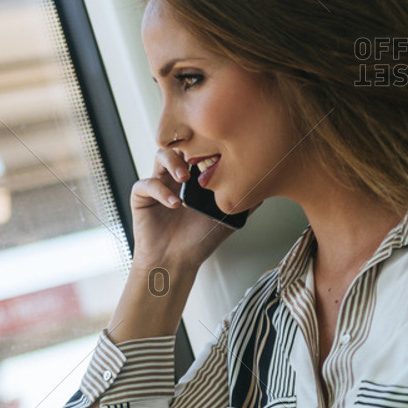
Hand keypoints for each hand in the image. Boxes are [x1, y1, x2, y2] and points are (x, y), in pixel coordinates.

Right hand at [131, 146, 240, 267]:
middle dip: (190, 147)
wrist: (175, 262)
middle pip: (181, 146)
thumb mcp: (227, 220)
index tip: (220, 154)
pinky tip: (174, 203)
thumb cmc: (198, 241)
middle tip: (201, 161)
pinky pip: (146, 183)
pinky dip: (160, 190)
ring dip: (173, 162)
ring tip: (184, 177)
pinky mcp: (141, 196)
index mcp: (195, 178)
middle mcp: (176, 177)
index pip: (200, 151)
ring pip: (161, 156)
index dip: (209, 148)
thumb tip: (265, 190)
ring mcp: (158, 184)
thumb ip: (243, 204)